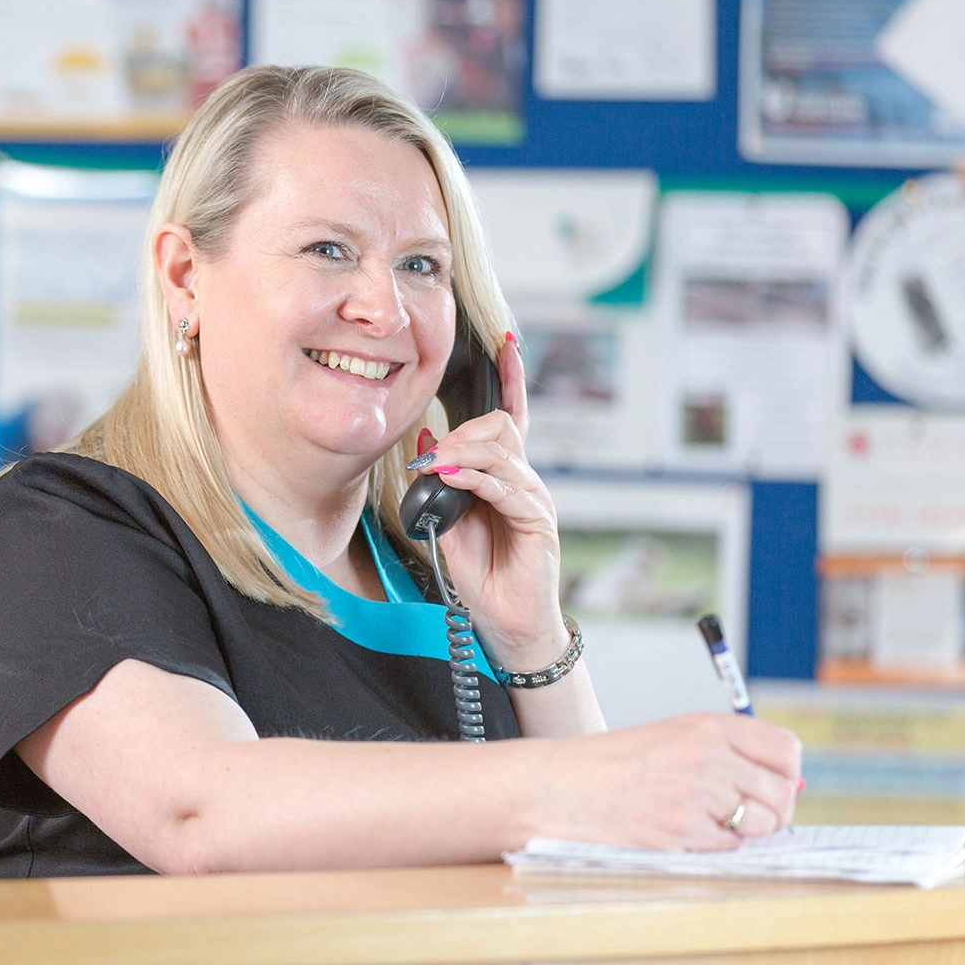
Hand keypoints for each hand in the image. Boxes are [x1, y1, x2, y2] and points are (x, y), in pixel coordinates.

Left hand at [413, 333, 562, 670]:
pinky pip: (506, 484)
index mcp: (504, 476)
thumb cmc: (480, 576)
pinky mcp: (537, 519)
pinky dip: (476, 477)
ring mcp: (533, 498)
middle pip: (501, 426)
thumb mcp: (449, 525)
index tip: (505, 342)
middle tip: (431, 456)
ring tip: (436, 469)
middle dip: (463, 430)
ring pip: (501, 451)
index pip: (510, 417)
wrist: (505, 622)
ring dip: (461, 453)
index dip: (510, 378)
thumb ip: (441, 488)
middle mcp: (523, 480)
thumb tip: (426, 449)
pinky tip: (454, 479)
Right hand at [522, 713, 803, 848]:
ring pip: (764, 822)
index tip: (772, 785)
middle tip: (749, 817)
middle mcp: (707, 754)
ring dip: (748, 831)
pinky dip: (716, 845)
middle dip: (774, 810)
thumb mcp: (672, 738)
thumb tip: (786, 790)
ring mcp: (697, 793)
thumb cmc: (614, 765)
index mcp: (707, 726)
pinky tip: (685, 832)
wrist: (560, 786)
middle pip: (782, 791)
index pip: (784, 748)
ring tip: (711, 824)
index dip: (786, 772)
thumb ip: (726, 754)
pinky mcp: (684, 828)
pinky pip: (731, 846)